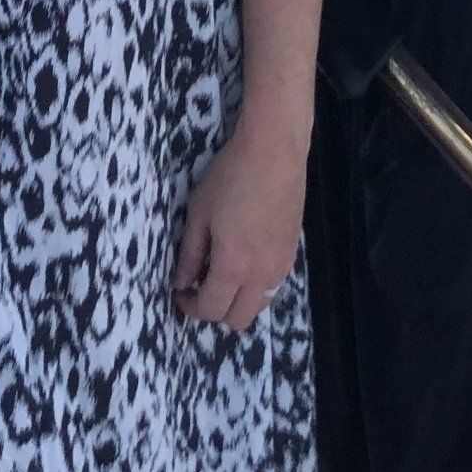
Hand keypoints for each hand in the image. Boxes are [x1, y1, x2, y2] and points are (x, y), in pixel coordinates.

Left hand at [173, 119, 306, 330]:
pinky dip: (254, 288)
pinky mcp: (292, 254)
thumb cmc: (230, 176)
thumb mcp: (199, 213)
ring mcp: (281, 266)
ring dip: (237, 302)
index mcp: (233, 266)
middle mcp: (261, 275)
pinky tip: (244, 261)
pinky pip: (272, 288)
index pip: (210, 309)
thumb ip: (190, 254)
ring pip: (258, 307)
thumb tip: (181, 282)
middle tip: (198, 286)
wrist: (274, 152)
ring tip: (221, 275)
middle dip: (214, 311)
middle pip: (237, 320)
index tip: (179, 291)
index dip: (189, 307)